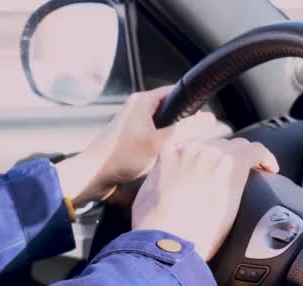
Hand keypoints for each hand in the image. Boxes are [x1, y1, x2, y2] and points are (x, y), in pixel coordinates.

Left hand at [56, 86, 221, 206]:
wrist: (93, 176)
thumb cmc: (119, 157)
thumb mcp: (157, 143)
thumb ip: (184, 130)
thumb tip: (209, 119)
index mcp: (142, 101)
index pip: (175, 92)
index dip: (192, 103)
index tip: (205, 117)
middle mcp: (137, 108)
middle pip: (171, 109)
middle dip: (183, 122)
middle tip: (195, 137)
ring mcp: (133, 123)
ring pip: (163, 124)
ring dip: (172, 136)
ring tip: (180, 148)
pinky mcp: (131, 138)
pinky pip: (154, 136)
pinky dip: (162, 144)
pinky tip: (166, 157)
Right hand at [131, 138, 278, 260]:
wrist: (166, 239)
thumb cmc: (153, 228)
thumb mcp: (146, 197)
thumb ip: (158, 183)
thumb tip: (164, 192)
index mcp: (168, 153)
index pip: (193, 140)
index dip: (207, 154)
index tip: (213, 166)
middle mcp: (190, 147)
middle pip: (217, 143)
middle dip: (226, 158)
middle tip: (232, 177)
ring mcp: (211, 153)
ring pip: (237, 146)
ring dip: (244, 160)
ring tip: (252, 174)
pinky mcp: (231, 164)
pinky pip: (256, 151)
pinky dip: (265, 158)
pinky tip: (271, 169)